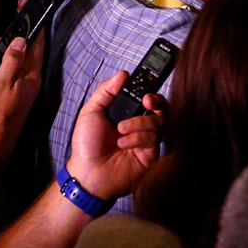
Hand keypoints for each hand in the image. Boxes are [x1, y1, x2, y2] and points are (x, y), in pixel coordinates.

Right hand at [0, 33, 44, 172]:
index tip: (32, 16)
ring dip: (8, 54)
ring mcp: (25, 89)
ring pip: (19, 64)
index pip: (37, 46)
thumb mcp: (1, 81)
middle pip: (29, 53)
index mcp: (31, 75)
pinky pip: (11, 77)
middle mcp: (32, 81)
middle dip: (20, 39)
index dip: (35, 29)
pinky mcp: (17, 96)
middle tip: (11, 27)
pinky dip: (1, 71)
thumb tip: (20, 41)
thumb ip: (11, 60)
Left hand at [65, 72, 165, 201]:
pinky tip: (123, 143)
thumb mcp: (91, 112)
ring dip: (139, 122)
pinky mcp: (151, 154)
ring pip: (158, 121)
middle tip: (146, 101)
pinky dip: (137, 138)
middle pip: (161, 107)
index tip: (144, 88)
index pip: (145, 96)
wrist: (87, 173)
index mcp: (127, 113)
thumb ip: (106, 91)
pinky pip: (154, 138)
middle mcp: (139, 125)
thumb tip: (122, 75)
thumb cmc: (86, 146)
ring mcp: (146, 140)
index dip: (149, 89)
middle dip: (157, 100)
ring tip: (121, 129)